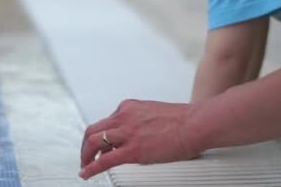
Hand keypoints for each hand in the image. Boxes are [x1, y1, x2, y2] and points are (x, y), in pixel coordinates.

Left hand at [79, 99, 199, 179]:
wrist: (195, 124)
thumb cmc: (182, 120)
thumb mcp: (153, 113)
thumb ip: (140, 122)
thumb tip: (137, 135)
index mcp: (128, 107)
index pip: (106, 122)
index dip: (101, 135)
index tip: (100, 144)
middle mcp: (124, 117)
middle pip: (93, 129)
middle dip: (86, 145)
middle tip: (85, 155)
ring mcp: (127, 133)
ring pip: (93, 141)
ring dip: (85, 155)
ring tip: (84, 165)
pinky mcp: (132, 150)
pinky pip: (104, 160)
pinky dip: (91, 167)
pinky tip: (86, 173)